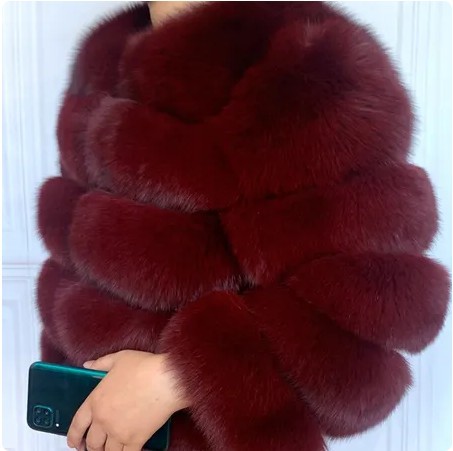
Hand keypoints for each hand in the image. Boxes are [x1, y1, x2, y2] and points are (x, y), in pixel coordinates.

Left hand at [67, 350, 189, 450]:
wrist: (166, 379)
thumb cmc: (144, 366)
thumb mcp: (120, 358)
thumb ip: (101, 363)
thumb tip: (87, 365)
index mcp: (96, 401)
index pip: (77, 424)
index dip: (73, 436)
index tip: (73, 442)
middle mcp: (104, 420)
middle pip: (92, 443)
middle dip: (91, 447)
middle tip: (93, 449)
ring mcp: (119, 432)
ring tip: (110, 450)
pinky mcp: (136, 440)